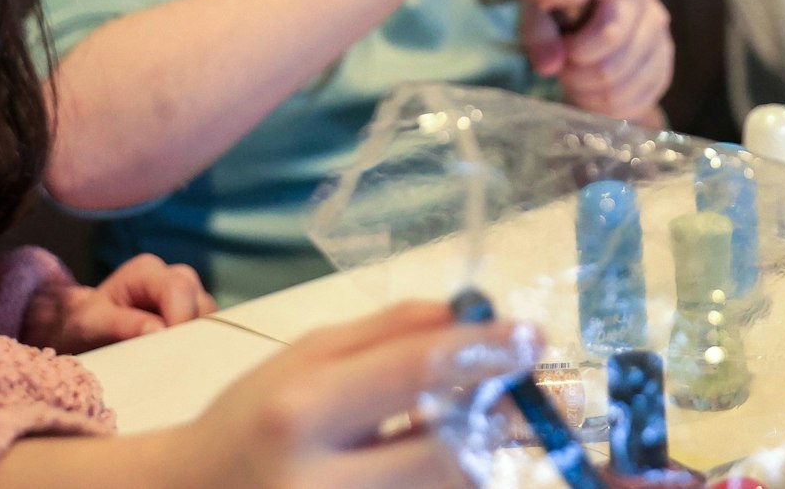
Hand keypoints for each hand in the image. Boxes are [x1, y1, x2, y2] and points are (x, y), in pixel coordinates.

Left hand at [19, 254, 215, 352]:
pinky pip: (210, 333)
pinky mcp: (196, 319)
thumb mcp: (92, 324)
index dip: (180, 319)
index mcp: (146, 271)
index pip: (179, 288)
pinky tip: (184, 367)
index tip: (171, 352)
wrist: (86, 332)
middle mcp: (174, 277)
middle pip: (201, 302)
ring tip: (175, 368)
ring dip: (197, 344)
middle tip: (174, 365)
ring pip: (211, 319)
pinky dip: (200, 350)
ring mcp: (189, 298)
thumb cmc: (86, 324)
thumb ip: (123, 324)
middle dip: (191, 335)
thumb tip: (159, 330)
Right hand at [175, 300, 537, 488]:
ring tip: (443, 433)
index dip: (486, 352)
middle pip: (448, 457)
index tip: (531, 336)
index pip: (417, 372)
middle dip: (492, 424)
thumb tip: (467, 314)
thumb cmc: (253, 416)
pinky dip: (439, 484)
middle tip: (509, 396)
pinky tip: (416, 461)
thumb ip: (386, 332)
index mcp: (301, 411)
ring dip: (470, 460)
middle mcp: (319, 482)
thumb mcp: (306, 356)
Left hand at [523, 0, 670, 126]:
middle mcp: (652, 14)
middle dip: (580, 76)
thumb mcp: (544, 13)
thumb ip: (540, 33)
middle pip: (614, 66)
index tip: (564, 51)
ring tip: (575, 82)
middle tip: (565, 71)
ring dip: (591, 94)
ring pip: (624, 88)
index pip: (610, 32)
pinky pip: (638, 103)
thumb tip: (550, 66)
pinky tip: (592, 95)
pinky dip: (609, 107)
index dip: (580, 51)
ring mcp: (662, 45)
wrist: (588, 32)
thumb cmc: (564, 14)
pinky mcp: (663, 73)